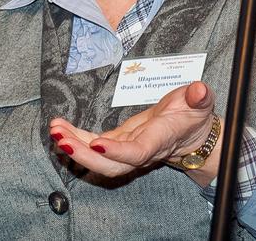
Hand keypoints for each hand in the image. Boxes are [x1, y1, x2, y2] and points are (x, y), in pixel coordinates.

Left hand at [48, 81, 221, 186]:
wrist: (192, 134)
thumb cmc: (194, 115)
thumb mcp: (200, 103)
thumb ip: (199, 98)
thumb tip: (199, 90)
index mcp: (160, 139)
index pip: (137, 152)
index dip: (118, 152)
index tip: (96, 144)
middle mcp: (142, 151)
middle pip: (111, 165)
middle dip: (84, 155)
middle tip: (61, 139)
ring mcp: (128, 150)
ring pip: (99, 159)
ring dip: (75, 146)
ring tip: (55, 131)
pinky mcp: (118, 143)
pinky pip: (94, 146)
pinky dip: (76, 138)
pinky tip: (59, 129)